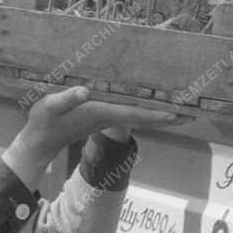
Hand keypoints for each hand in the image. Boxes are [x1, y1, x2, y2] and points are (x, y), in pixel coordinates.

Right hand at [3, 87, 185, 185]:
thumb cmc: (45, 122)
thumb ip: (66, 99)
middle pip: (144, 117)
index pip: (133, 114)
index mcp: (101, 113)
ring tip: (181, 108)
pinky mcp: (103, 116)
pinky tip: (152, 104)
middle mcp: (108, 116)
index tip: (176, 114)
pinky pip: (131, 113)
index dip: (155, 114)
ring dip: (160, 113)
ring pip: (139, 116)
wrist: (40, 140)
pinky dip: (146, 110)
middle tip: (192, 113)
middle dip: (167, 115)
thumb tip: (84, 92)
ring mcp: (107, 117)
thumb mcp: (50, 107)